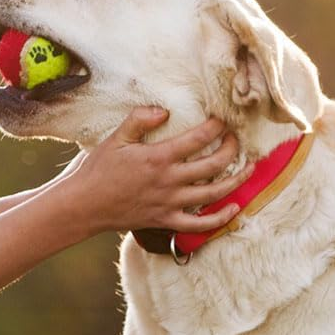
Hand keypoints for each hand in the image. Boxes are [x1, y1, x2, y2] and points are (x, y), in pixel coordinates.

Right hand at [60, 107, 249, 236]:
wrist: (84, 205)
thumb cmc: (97, 170)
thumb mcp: (116, 138)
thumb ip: (140, 120)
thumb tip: (165, 110)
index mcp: (159, 157)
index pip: (198, 138)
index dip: (216, 126)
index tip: (222, 119)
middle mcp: (170, 181)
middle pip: (214, 164)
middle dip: (232, 149)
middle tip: (236, 139)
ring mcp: (170, 203)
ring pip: (214, 193)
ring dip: (237, 180)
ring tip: (250, 169)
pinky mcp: (166, 220)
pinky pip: (199, 224)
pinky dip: (220, 219)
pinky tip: (234, 209)